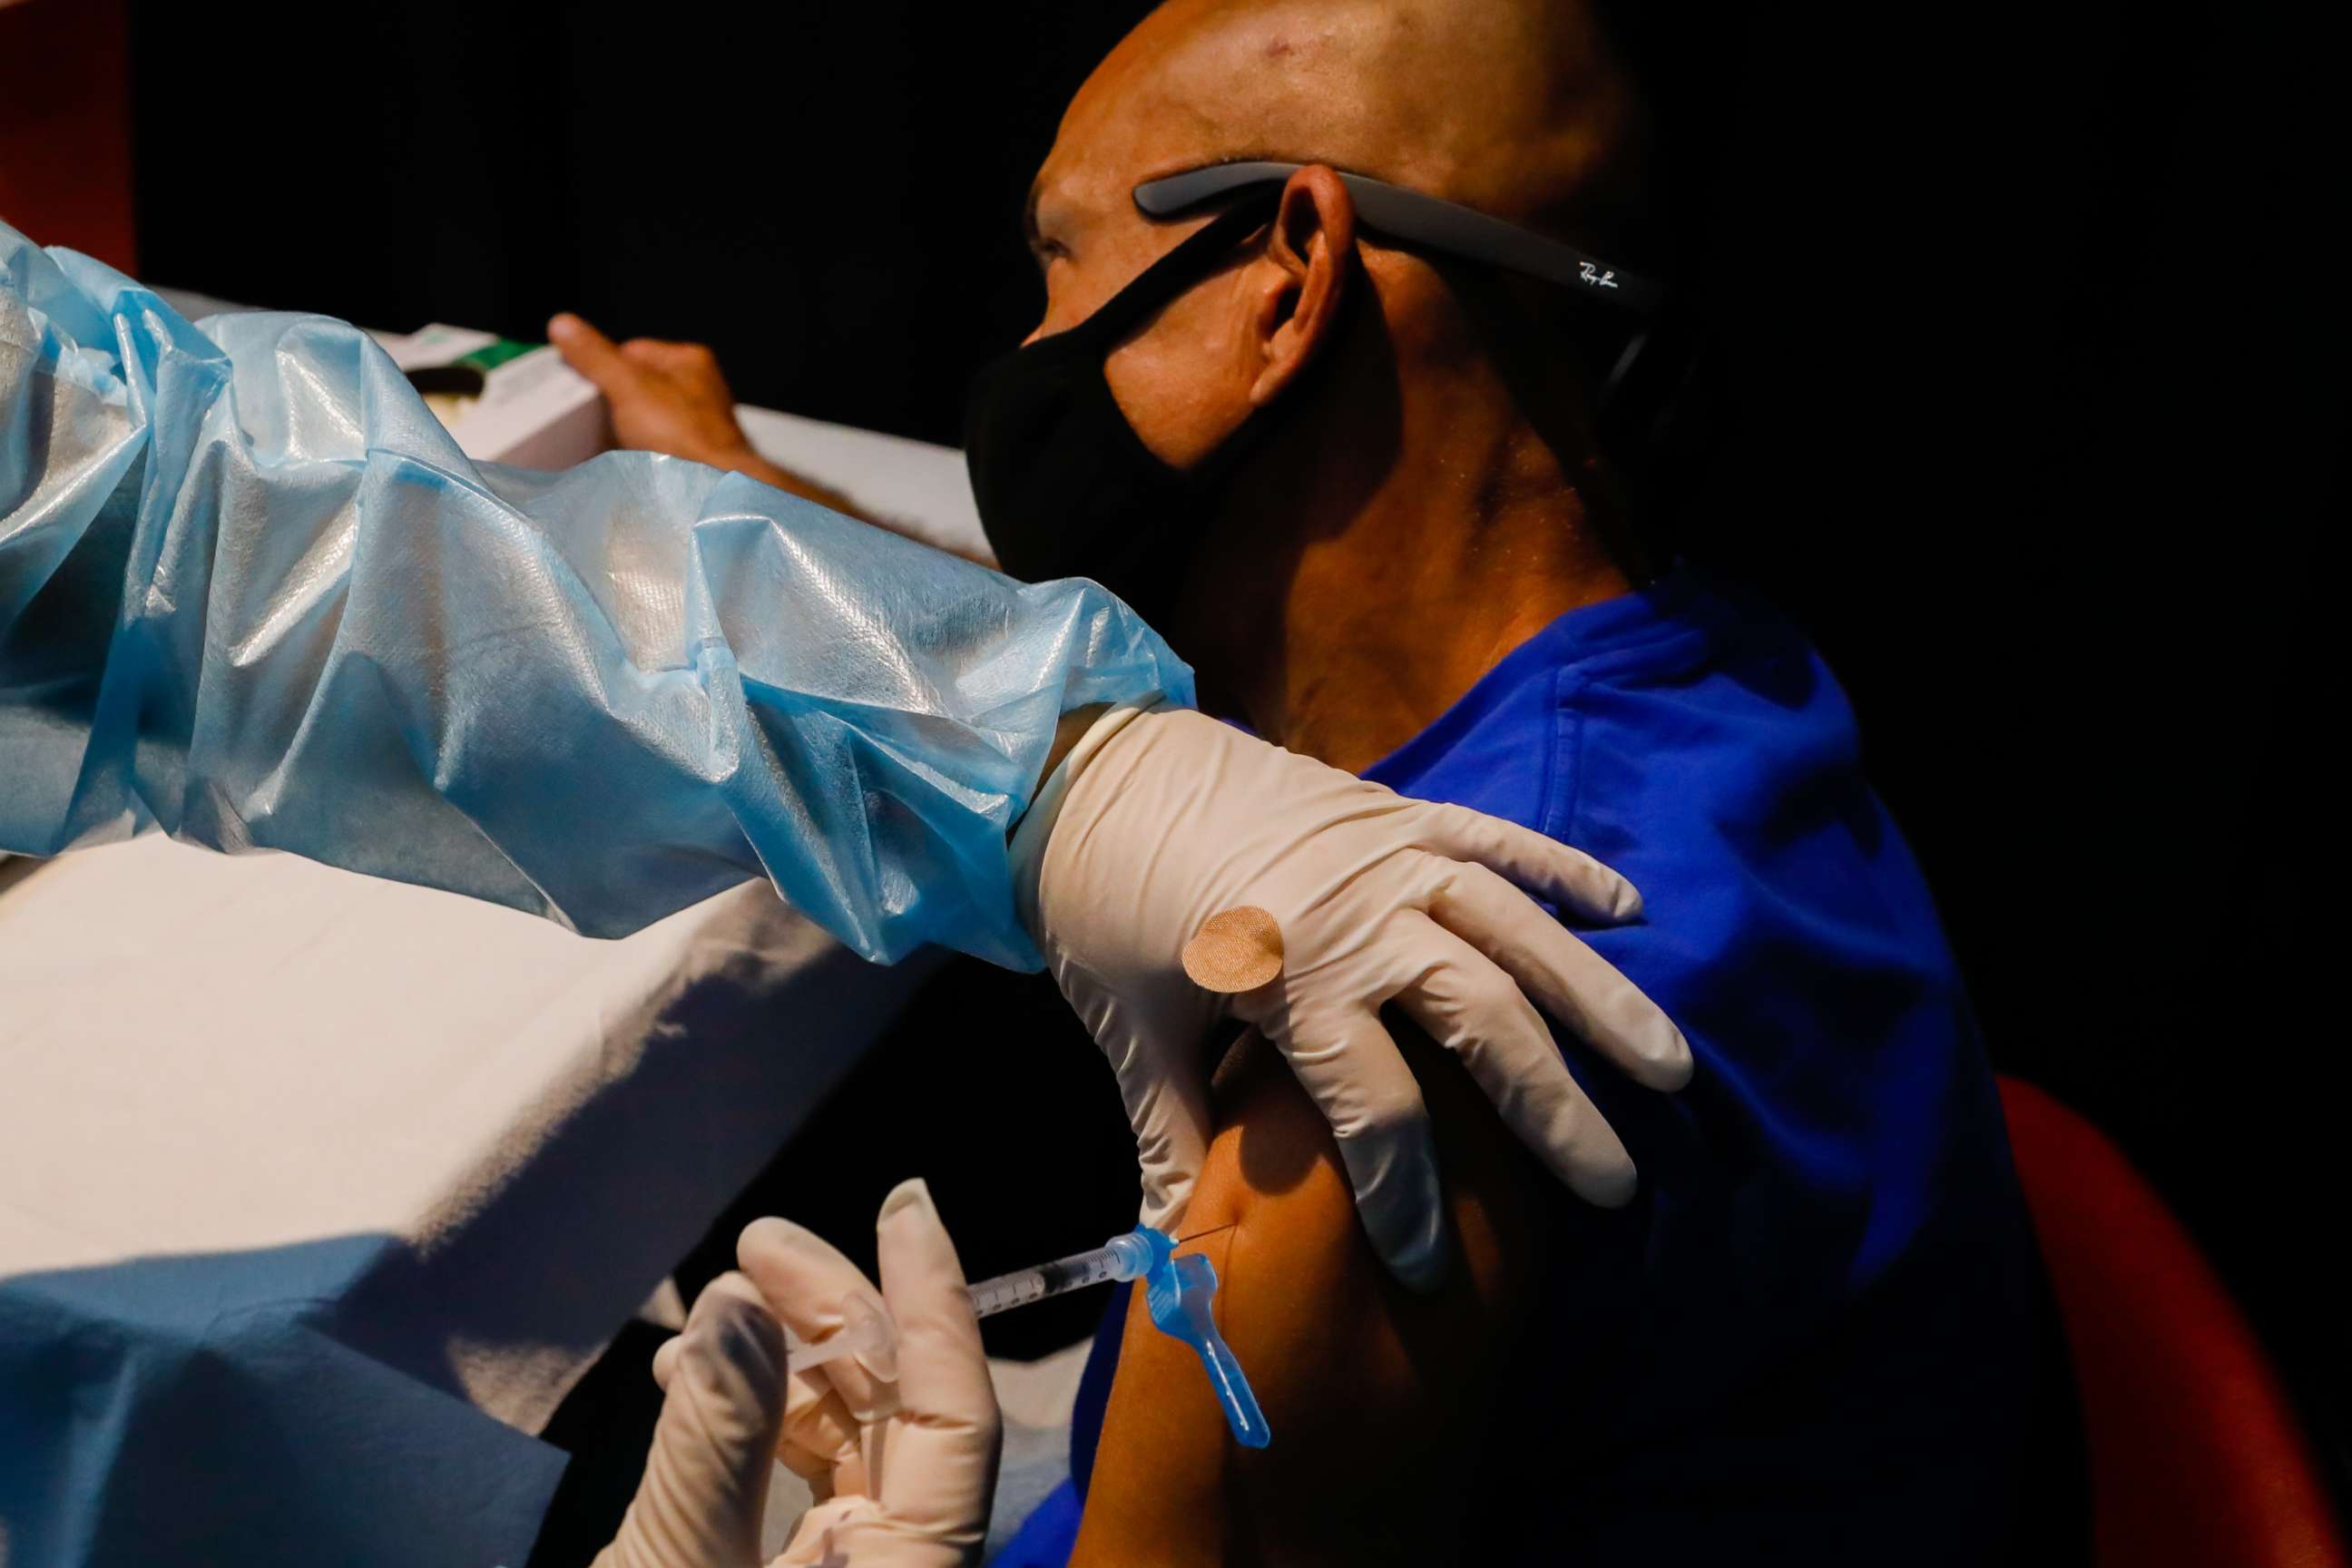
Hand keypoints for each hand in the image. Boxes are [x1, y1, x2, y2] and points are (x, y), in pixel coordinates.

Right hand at [548, 313, 763, 469]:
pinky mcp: (692, 457)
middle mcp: (699, 391)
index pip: (632, 350)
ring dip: (622, 430)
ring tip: (604, 441)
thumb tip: (563, 324)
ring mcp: (698, 426)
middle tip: (590, 416)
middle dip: (612, 401)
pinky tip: (623, 461)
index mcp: (690, 362)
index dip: (604, 366)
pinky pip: (653, 448)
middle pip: (638, 386)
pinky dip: (636, 454)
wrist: (711, 492)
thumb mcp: (628, 386)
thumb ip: (596, 357)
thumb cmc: (680, 435)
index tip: (581, 384)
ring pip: (644, 419)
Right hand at [595, 1180, 999, 1567]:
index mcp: (913, 1565)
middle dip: (831, 1317)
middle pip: (898, 1410)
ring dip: (778, 1364)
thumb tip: (738, 1304)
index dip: (934, 1301)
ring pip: (846, 1441)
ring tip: (706, 1315)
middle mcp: (901, 1563)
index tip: (905, 1206)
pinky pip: (802, 1484)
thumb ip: (718, 1441)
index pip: (957, 1412)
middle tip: (759, 1244)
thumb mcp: (680, 1566)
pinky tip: (692, 1380)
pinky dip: (753, 1423)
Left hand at [1018, 704, 1692, 1290]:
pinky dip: (1564, 871)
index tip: (1430, 1269)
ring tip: (1671, 1068)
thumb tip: (1176, 1255)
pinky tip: (1629, 910)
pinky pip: (1500, 839)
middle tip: (1615, 1185)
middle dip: (1552, 1110)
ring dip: (1599, 999)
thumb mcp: (1134, 1032)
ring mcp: (1390, 853)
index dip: (1407, 1198)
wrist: (1087, 772)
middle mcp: (1363, 913)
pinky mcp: (1398, 808)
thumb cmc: (1105, 909)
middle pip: (1485, 1022)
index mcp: (1292, 975)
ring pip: (1520, 932)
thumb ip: (1177, 1138)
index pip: (1379, 1110)